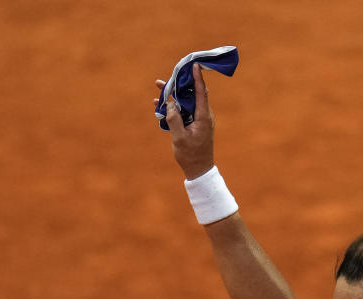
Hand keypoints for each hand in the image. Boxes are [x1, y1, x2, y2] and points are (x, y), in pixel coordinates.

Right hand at [153, 63, 214, 179]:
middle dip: (180, 84)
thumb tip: (170, 104)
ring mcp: (200, 119)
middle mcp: (204, 115)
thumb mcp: (179, 138)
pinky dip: (174, 106)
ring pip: (187, 101)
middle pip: (192, 94)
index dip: (197, 78)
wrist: (199, 169)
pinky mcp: (195, 124)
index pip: (201, 93)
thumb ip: (174, 119)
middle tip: (164, 79)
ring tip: (159, 88)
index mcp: (203, 117)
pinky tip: (161, 105)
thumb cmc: (191, 155)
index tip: (194, 65)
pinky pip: (185, 110)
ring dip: (174, 95)